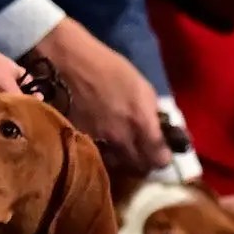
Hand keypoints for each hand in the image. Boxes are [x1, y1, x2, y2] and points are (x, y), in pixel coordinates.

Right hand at [28, 17, 164, 176]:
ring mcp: (98, 143)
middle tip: (143, 154)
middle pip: (138, 169)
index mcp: (141, 122)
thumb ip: (152, 113)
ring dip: (123, 161)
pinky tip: (103, 144)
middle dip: (144, 163)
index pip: (159, 158)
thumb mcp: (142, 87)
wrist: (70, 64)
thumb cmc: (109, 69)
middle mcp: (121, 139)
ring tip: (122, 150)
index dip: (163, 158)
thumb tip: (160, 130)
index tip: (162, 153)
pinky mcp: (79, 143)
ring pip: (117, 166)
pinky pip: (97, 157)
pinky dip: (103, 155)